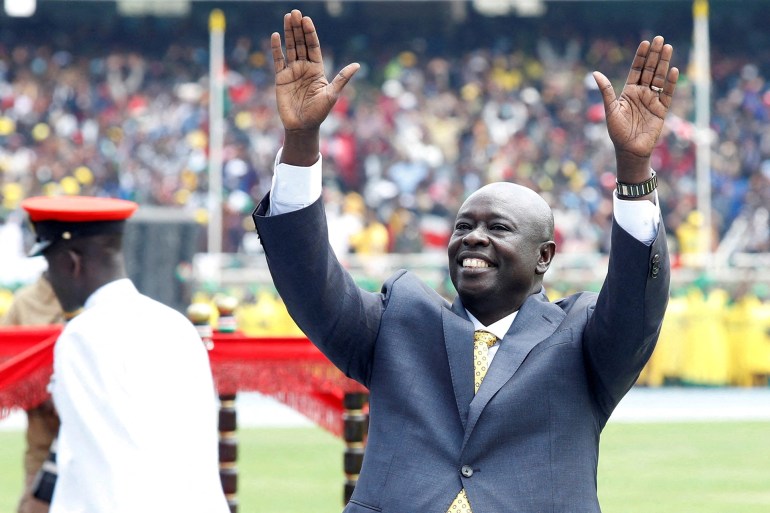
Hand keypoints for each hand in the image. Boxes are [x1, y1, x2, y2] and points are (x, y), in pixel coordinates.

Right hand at [272, 10, 358, 163]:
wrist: (302, 126)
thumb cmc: (319, 113)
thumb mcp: (332, 94)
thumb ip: (342, 78)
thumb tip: (357, 65)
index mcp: (317, 69)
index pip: (313, 47)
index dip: (310, 33)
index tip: (307, 20)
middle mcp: (304, 67)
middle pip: (300, 43)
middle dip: (298, 28)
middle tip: (295, 13)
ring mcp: (292, 71)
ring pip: (290, 48)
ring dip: (288, 33)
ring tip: (287, 17)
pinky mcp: (281, 78)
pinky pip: (278, 60)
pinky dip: (276, 48)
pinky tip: (276, 36)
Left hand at [593, 36, 678, 180]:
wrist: (629, 150)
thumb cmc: (617, 132)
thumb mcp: (610, 110)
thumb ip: (606, 91)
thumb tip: (595, 73)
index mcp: (628, 92)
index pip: (636, 70)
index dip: (641, 57)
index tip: (645, 43)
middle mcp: (641, 94)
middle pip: (650, 70)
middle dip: (655, 55)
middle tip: (660, 39)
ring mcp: (653, 101)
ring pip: (660, 79)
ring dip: (664, 64)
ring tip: (668, 48)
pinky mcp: (661, 110)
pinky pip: (668, 94)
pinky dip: (671, 83)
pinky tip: (674, 70)